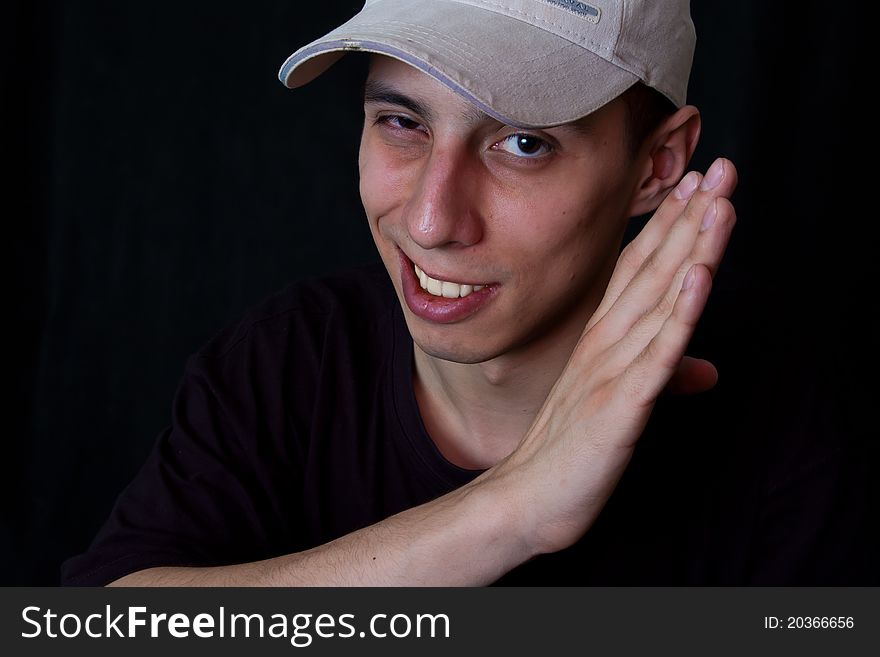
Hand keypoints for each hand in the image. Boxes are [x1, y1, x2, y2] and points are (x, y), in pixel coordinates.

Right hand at [486, 158, 737, 554]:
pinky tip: (696, 275)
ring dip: (691, 247)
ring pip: (660, 299)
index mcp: (603, 339)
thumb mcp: (618, 405)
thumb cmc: (569, 451)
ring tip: (717, 200)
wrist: (527, 498)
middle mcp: (607, 343)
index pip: (638, 269)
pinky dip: (678, 312)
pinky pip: (655, 354)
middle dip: (690, 217)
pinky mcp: (620, 405)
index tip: (697, 184)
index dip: (670, 225)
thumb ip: (657, 376)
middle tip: (718, 166)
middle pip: (653, 270)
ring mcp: (612, 370)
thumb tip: (706, 370)